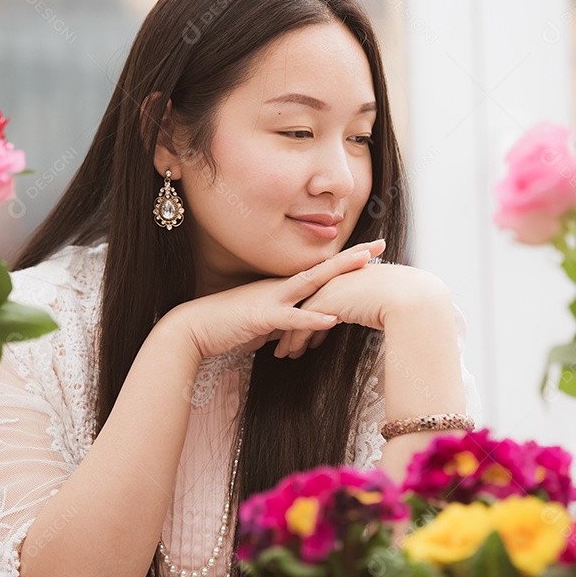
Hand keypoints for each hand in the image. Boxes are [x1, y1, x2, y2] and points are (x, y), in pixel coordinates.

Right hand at [165, 239, 386, 358]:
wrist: (194, 329)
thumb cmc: (227, 326)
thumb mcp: (263, 323)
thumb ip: (283, 323)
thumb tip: (298, 332)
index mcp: (282, 288)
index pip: (320, 271)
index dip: (345, 261)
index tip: (371, 251)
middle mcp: (280, 287)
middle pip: (322, 268)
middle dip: (353, 257)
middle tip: (381, 244)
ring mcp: (271, 299)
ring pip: (311, 283)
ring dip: (339, 273)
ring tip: (366, 264)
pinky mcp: (262, 317)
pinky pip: (291, 317)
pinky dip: (313, 317)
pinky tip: (333, 318)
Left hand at [273, 263, 452, 358]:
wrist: (409, 296)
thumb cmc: (406, 300)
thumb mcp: (386, 300)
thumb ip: (377, 305)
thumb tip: (383, 315)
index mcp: (347, 275)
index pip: (322, 293)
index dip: (313, 309)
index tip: (305, 323)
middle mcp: (334, 279)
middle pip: (305, 302)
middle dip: (293, 321)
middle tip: (283, 336)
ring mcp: (327, 289)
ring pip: (299, 314)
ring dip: (290, 335)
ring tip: (283, 352)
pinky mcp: (324, 304)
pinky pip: (302, 325)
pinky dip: (294, 340)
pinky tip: (290, 353)